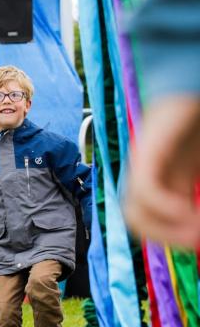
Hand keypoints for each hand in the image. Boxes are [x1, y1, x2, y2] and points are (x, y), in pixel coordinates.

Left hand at [124, 96, 199, 246]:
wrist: (191, 86)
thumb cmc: (197, 121)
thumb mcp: (199, 168)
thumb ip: (196, 193)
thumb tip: (198, 228)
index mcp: (164, 177)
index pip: (149, 218)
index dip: (170, 236)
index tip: (197, 241)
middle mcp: (149, 172)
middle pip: (136, 218)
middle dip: (166, 236)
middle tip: (196, 240)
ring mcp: (146, 162)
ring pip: (133, 209)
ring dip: (163, 227)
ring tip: (193, 227)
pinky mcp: (149, 150)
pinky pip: (145, 187)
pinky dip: (162, 205)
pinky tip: (185, 208)